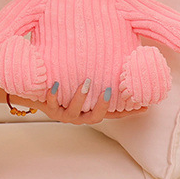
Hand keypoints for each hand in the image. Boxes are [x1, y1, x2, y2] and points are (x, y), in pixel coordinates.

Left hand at [15, 82, 147, 125]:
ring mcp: (63, 113)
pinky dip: (53, 95)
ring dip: (80, 98)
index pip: (113, 114)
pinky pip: (51, 104)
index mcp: (89, 111)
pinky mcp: (48, 108)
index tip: (144, 107)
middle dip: (102, 106)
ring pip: (74, 113)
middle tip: (108, 90)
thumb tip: (119, 60)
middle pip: (95, 118)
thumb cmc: (64, 85)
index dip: (128, 112)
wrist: (35, 91)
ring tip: (85, 82)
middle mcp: (79, 116)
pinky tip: (54, 84)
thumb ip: (99, 78)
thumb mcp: (82, 84)